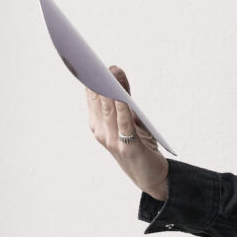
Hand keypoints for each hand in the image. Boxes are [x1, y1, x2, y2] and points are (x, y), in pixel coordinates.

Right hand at [86, 66, 169, 201]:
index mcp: (98, 125)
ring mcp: (113, 142)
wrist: (149, 176)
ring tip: (112, 73)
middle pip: (99, 103)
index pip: (92, 98)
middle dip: (99, 81)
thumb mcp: (130, 117)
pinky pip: (125, 125)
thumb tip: (115, 71)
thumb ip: (123, 96)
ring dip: (111, 91)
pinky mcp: (129, 148)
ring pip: (109, 112)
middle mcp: (102, 133)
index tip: (87, 61)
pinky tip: (124, 97)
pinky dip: (123, 110)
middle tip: (99, 63)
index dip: (90, 80)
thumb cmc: (139, 144)